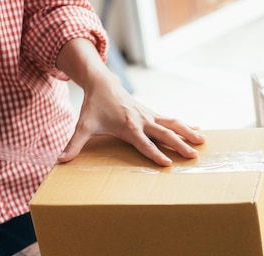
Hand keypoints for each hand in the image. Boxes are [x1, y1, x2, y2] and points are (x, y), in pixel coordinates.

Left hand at [55, 38, 204, 166]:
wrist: (103, 83)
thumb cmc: (94, 107)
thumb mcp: (83, 125)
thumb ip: (74, 145)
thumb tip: (60, 161)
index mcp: (128, 126)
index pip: (144, 144)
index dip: (155, 154)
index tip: (167, 164)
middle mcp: (142, 120)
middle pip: (164, 134)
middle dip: (179, 145)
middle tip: (193, 156)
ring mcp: (149, 115)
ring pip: (173, 123)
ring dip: (188, 132)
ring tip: (203, 142)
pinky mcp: (152, 113)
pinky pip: (171, 119)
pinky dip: (184, 124)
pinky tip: (197, 129)